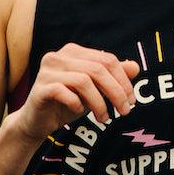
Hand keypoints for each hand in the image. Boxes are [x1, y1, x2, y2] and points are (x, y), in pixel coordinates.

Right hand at [14, 43, 140, 143]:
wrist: (37, 122)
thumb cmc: (68, 104)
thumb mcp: (95, 91)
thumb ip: (112, 78)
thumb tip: (136, 67)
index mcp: (73, 52)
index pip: (107, 59)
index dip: (123, 80)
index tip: (131, 101)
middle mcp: (58, 56)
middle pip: (98, 69)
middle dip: (116, 92)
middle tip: (124, 111)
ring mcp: (46, 72)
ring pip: (84, 81)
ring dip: (99, 103)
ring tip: (104, 118)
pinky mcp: (39, 89)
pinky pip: (64, 92)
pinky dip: (76, 103)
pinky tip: (79, 111)